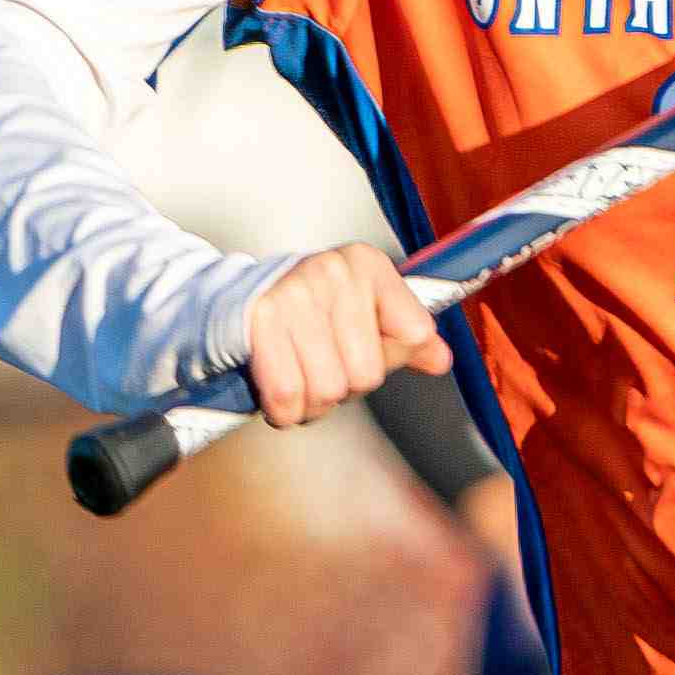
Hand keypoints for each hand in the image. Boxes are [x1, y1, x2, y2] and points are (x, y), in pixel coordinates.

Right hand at [240, 244, 445, 428]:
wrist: (234, 302)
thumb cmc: (306, 311)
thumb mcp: (362, 311)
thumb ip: (405, 337)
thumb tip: (440, 359)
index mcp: (368, 265)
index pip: (415, 333)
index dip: (388, 356)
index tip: (359, 345)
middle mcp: (334, 271)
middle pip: (369, 373)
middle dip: (345, 386)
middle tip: (321, 365)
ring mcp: (295, 294)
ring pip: (329, 390)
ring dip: (313, 402)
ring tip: (299, 375)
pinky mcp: (260, 321)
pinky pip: (288, 395)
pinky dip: (284, 410)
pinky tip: (279, 391)